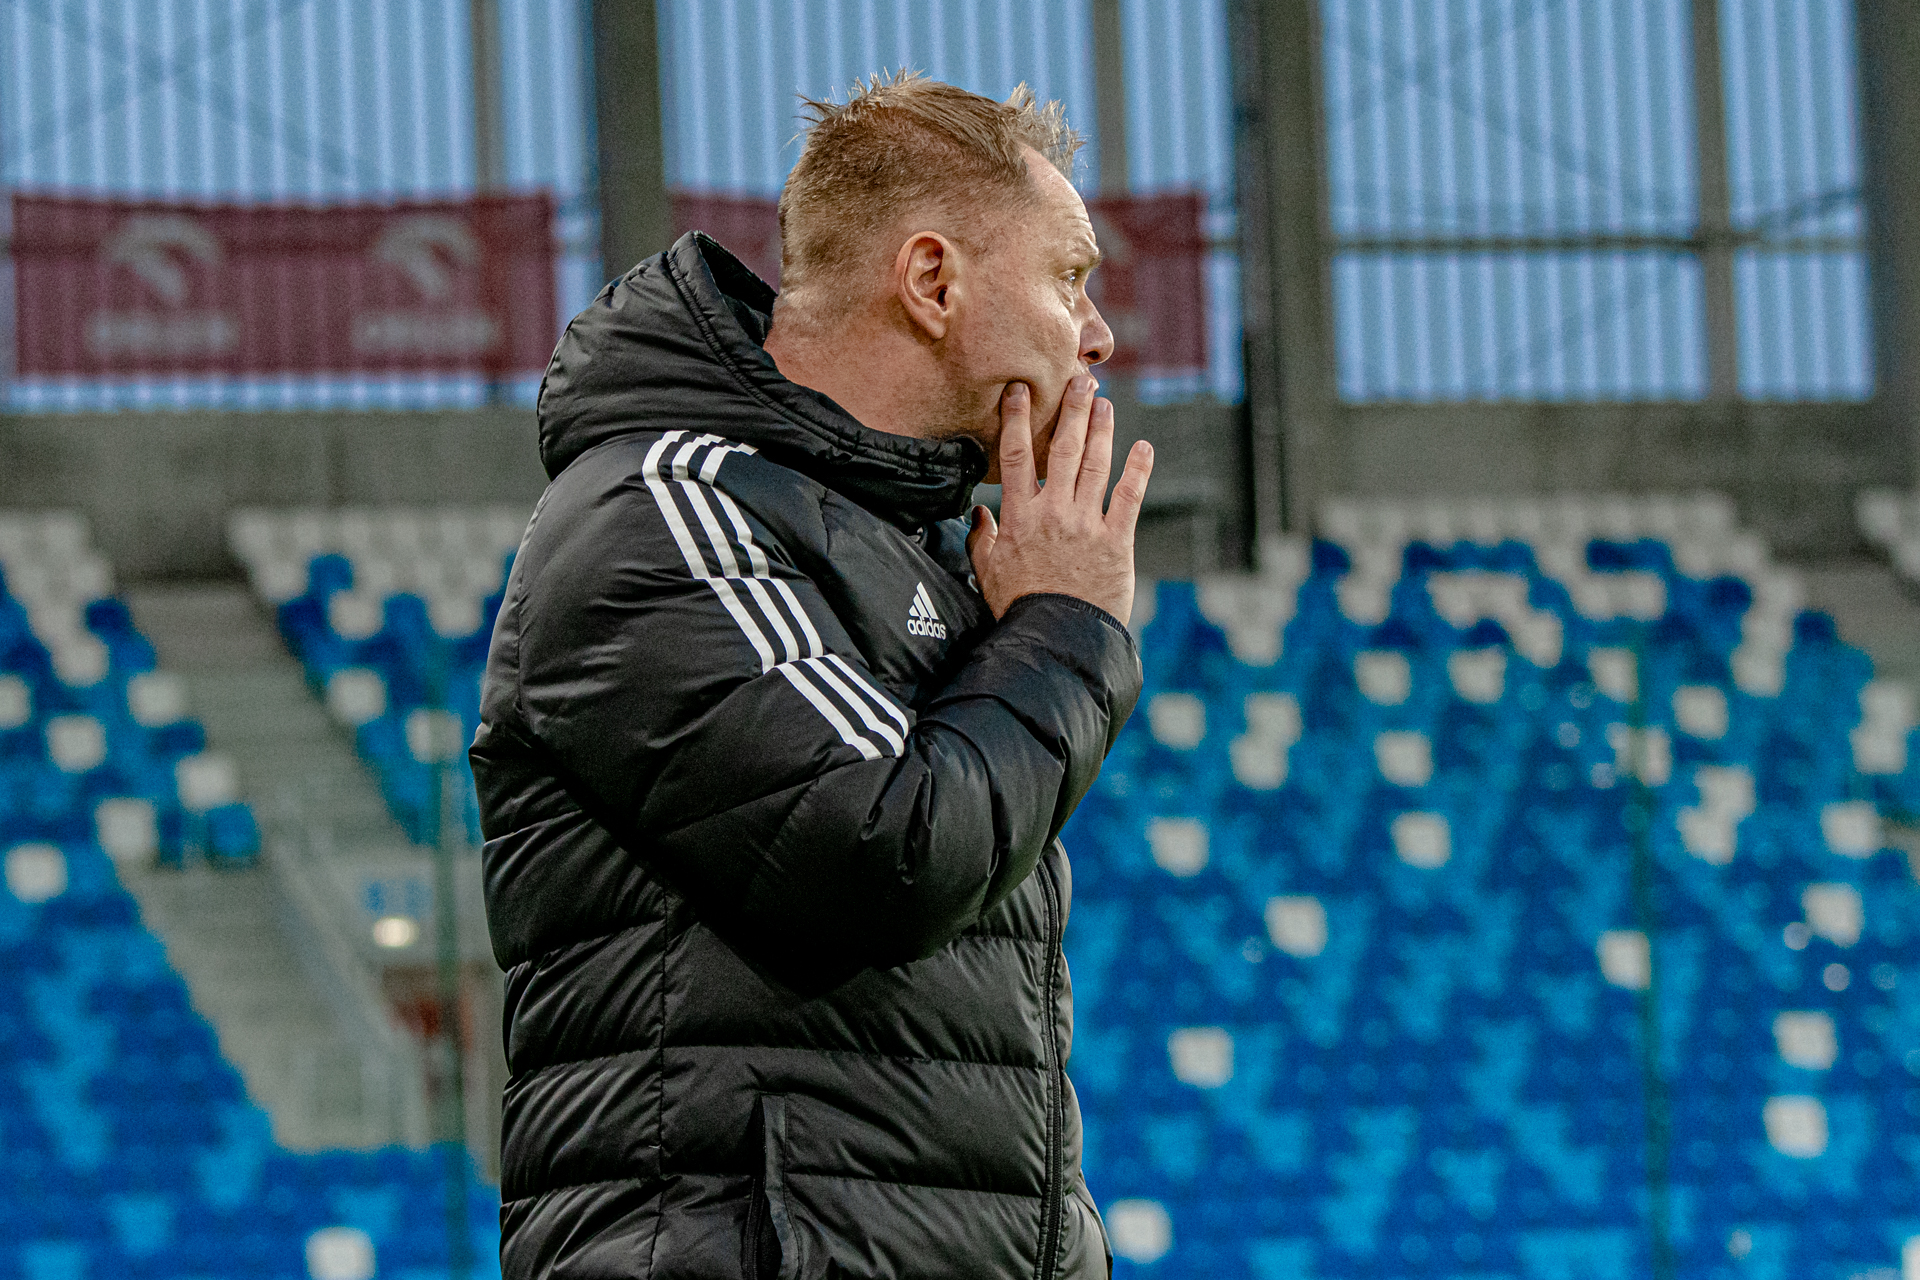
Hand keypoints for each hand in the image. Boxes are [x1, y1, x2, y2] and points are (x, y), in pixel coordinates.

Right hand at [966, 376, 1152, 622]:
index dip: (1018, 419)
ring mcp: (1087, 524)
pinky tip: (1143, 448)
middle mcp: (1054, 512)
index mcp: (1021, 516)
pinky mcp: (1117, 542)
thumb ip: (981, 540)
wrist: (1056, 637)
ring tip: (1107, 404)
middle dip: (1073, 411)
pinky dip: (1138, 471)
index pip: (1017, 456)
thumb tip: (977, 514)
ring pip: (1096, 465)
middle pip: (1064, 449)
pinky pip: (1128, 498)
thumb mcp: (988, 573)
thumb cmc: (1019, 607)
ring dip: (1103, 430)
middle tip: (1081, 381)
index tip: (1020, 391)